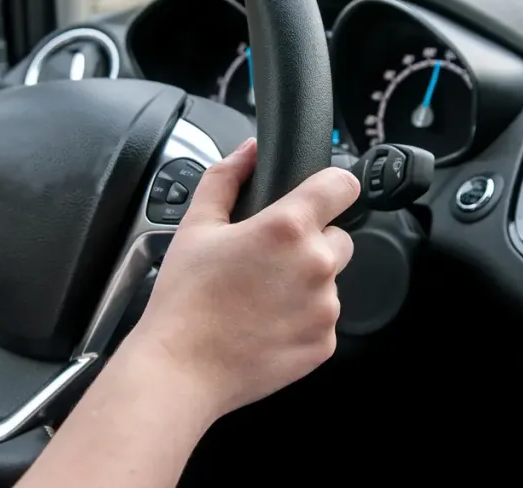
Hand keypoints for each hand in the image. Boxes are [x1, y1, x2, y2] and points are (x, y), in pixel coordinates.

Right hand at [123, 138, 359, 418]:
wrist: (180, 370)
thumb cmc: (184, 300)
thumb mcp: (197, 225)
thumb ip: (227, 177)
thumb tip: (248, 152)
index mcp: (288, 228)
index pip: (342, 185)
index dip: (332, 185)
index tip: (321, 194)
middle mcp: (315, 265)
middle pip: (339, 237)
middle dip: (312, 242)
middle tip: (269, 259)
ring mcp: (324, 308)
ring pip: (330, 281)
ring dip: (306, 282)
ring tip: (260, 296)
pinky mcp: (324, 343)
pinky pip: (323, 319)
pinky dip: (302, 319)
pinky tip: (264, 323)